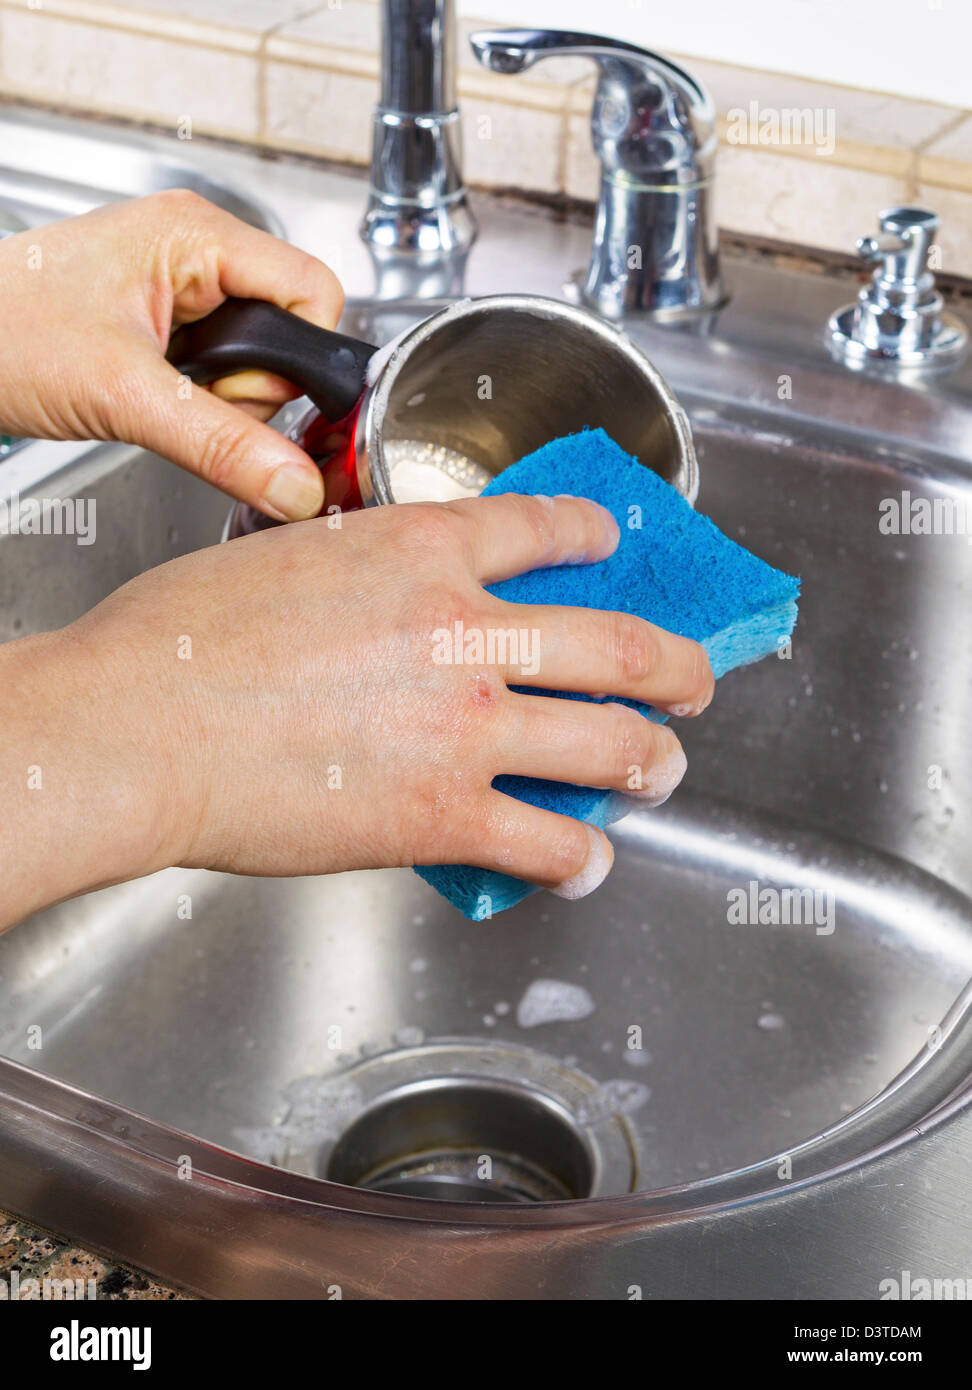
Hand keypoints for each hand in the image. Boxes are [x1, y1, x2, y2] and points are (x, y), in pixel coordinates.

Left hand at [0, 190, 341, 519]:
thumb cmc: (2, 332)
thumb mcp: (124, 396)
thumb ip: (222, 445)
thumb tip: (297, 485)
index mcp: (197, 234)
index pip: (314, 290)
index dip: (298, 357)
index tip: (249, 396)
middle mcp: (196, 251)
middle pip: (288, 330)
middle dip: (252, 386)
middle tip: (187, 396)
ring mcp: (180, 286)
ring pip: (258, 358)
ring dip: (222, 398)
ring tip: (159, 394)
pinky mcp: (165, 322)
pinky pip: (221, 370)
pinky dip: (199, 400)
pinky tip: (154, 395)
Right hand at [1, 496, 713, 926]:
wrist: (141, 726)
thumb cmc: (179, 641)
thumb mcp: (286, 556)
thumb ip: (363, 570)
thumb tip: (386, 593)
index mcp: (424, 551)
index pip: (546, 527)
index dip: (596, 533)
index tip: (610, 541)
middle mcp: (469, 631)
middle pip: (621, 642)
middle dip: (677, 666)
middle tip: (692, 679)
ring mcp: (469, 727)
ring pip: (614, 744)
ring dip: (653, 761)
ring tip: (661, 769)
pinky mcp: (447, 815)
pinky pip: (551, 841)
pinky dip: (582, 858)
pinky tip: (586, 862)